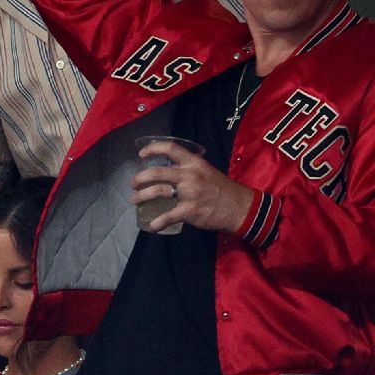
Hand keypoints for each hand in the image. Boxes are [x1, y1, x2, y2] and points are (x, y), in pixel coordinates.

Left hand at [132, 140, 254, 232]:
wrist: (241, 208)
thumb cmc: (222, 189)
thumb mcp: (206, 171)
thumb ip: (188, 169)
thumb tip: (168, 169)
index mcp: (194, 163)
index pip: (171, 148)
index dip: (153, 149)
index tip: (141, 155)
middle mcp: (190, 175)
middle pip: (157, 172)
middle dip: (140, 178)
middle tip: (133, 184)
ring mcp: (189, 193)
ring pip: (158, 191)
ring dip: (142, 196)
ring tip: (135, 200)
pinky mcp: (190, 211)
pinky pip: (168, 216)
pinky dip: (157, 222)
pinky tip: (151, 226)